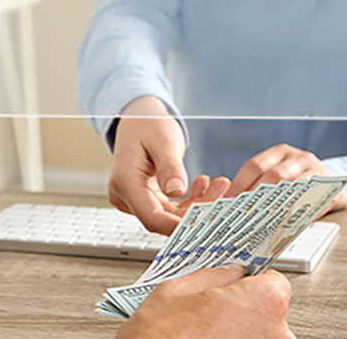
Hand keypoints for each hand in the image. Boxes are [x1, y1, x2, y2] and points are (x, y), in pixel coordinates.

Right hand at [110, 96, 229, 233]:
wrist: (138, 119)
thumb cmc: (147, 124)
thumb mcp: (163, 140)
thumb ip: (170, 166)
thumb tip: (177, 191)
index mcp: (125, 182)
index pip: (152, 217)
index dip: (178, 227)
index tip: (205, 224)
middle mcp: (125, 195)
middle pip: (163, 218)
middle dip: (195, 212)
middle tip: (222, 193)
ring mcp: (135, 199)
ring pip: (170, 215)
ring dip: (196, 204)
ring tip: (218, 185)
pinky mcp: (146, 198)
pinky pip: (170, 208)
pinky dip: (190, 200)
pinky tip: (203, 185)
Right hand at [116, 265, 294, 338]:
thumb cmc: (159, 338)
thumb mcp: (177, 290)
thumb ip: (213, 276)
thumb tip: (229, 273)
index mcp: (265, 301)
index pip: (274, 281)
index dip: (251, 281)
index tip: (238, 284)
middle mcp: (276, 333)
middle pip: (267, 312)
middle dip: (243, 309)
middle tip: (213, 312)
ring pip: (256, 336)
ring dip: (237, 333)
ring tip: (206, 334)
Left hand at [224, 144, 346, 214]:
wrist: (332, 187)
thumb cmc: (297, 186)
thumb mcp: (278, 180)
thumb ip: (257, 188)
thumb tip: (228, 203)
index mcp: (279, 153)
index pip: (254, 166)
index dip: (239, 185)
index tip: (227, 203)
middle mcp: (296, 157)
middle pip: (272, 174)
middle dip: (255, 196)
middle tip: (242, 213)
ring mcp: (315, 169)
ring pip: (291, 184)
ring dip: (275, 204)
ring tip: (261, 219)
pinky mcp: (329, 186)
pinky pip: (310, 198)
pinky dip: (297, 210)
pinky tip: (286, 221)